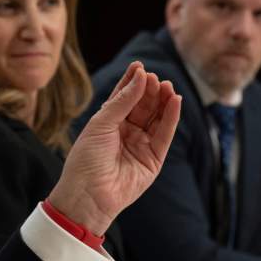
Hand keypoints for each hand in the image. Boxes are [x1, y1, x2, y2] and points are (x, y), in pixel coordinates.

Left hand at [48, 62, 180, 234]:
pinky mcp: (154, 160)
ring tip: (168, 86)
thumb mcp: (101, 124)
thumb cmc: (86, 159)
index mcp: (108, 123)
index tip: (139, 66)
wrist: (88, 194)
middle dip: (149, 90)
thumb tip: (140, 77)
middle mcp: (126, 133)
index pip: (123, 97)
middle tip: (154, 78)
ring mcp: (141, 146)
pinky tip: (175, 101)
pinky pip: (165, 134)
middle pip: (143, 106)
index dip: (132, 82)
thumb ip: (122, 101)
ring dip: (163, 101)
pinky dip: (171, 117)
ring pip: (156, 118)